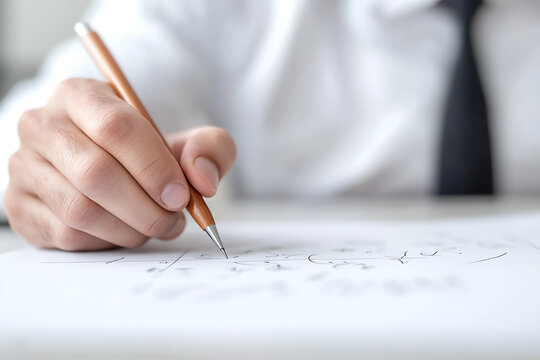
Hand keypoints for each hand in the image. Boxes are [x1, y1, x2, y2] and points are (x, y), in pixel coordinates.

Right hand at [5, 78, 235, 250]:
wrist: (105, 166)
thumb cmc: (145, 153)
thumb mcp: (186, 141)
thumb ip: (210, 148)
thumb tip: (202, 179)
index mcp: (80, 95)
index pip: (115, 127)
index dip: (154, 167)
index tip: (181, 196)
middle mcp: (42, 126)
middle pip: (95, 173)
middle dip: (146, 207)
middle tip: (173, 220)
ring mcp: (25, 166)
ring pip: (80, 209)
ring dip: (129, 228)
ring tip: (155, 226)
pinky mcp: (19, 205)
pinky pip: (66, 234)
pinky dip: (106, 240)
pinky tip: (124, 230)